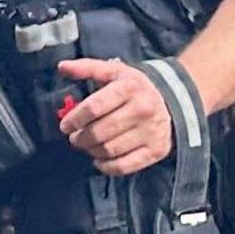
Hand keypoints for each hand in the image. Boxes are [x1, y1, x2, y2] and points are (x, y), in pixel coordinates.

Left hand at [57, 59, 173, 176]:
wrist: (172, 102)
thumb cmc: (134, 88)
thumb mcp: (114, 72)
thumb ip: (87, 68)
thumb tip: (62, 66)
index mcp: (129, 87)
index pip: (94, 107)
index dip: (75, 119)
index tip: (66, 126)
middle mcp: (142, 109)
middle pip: (100, 132)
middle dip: (80, 138)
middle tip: (75, 138)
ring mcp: (150, 132)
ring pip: (109, 150)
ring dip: (91, 151)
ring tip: (88, 146)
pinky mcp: (155, 151)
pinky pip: (124, 166)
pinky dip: (106, 166)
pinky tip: (99, 160)